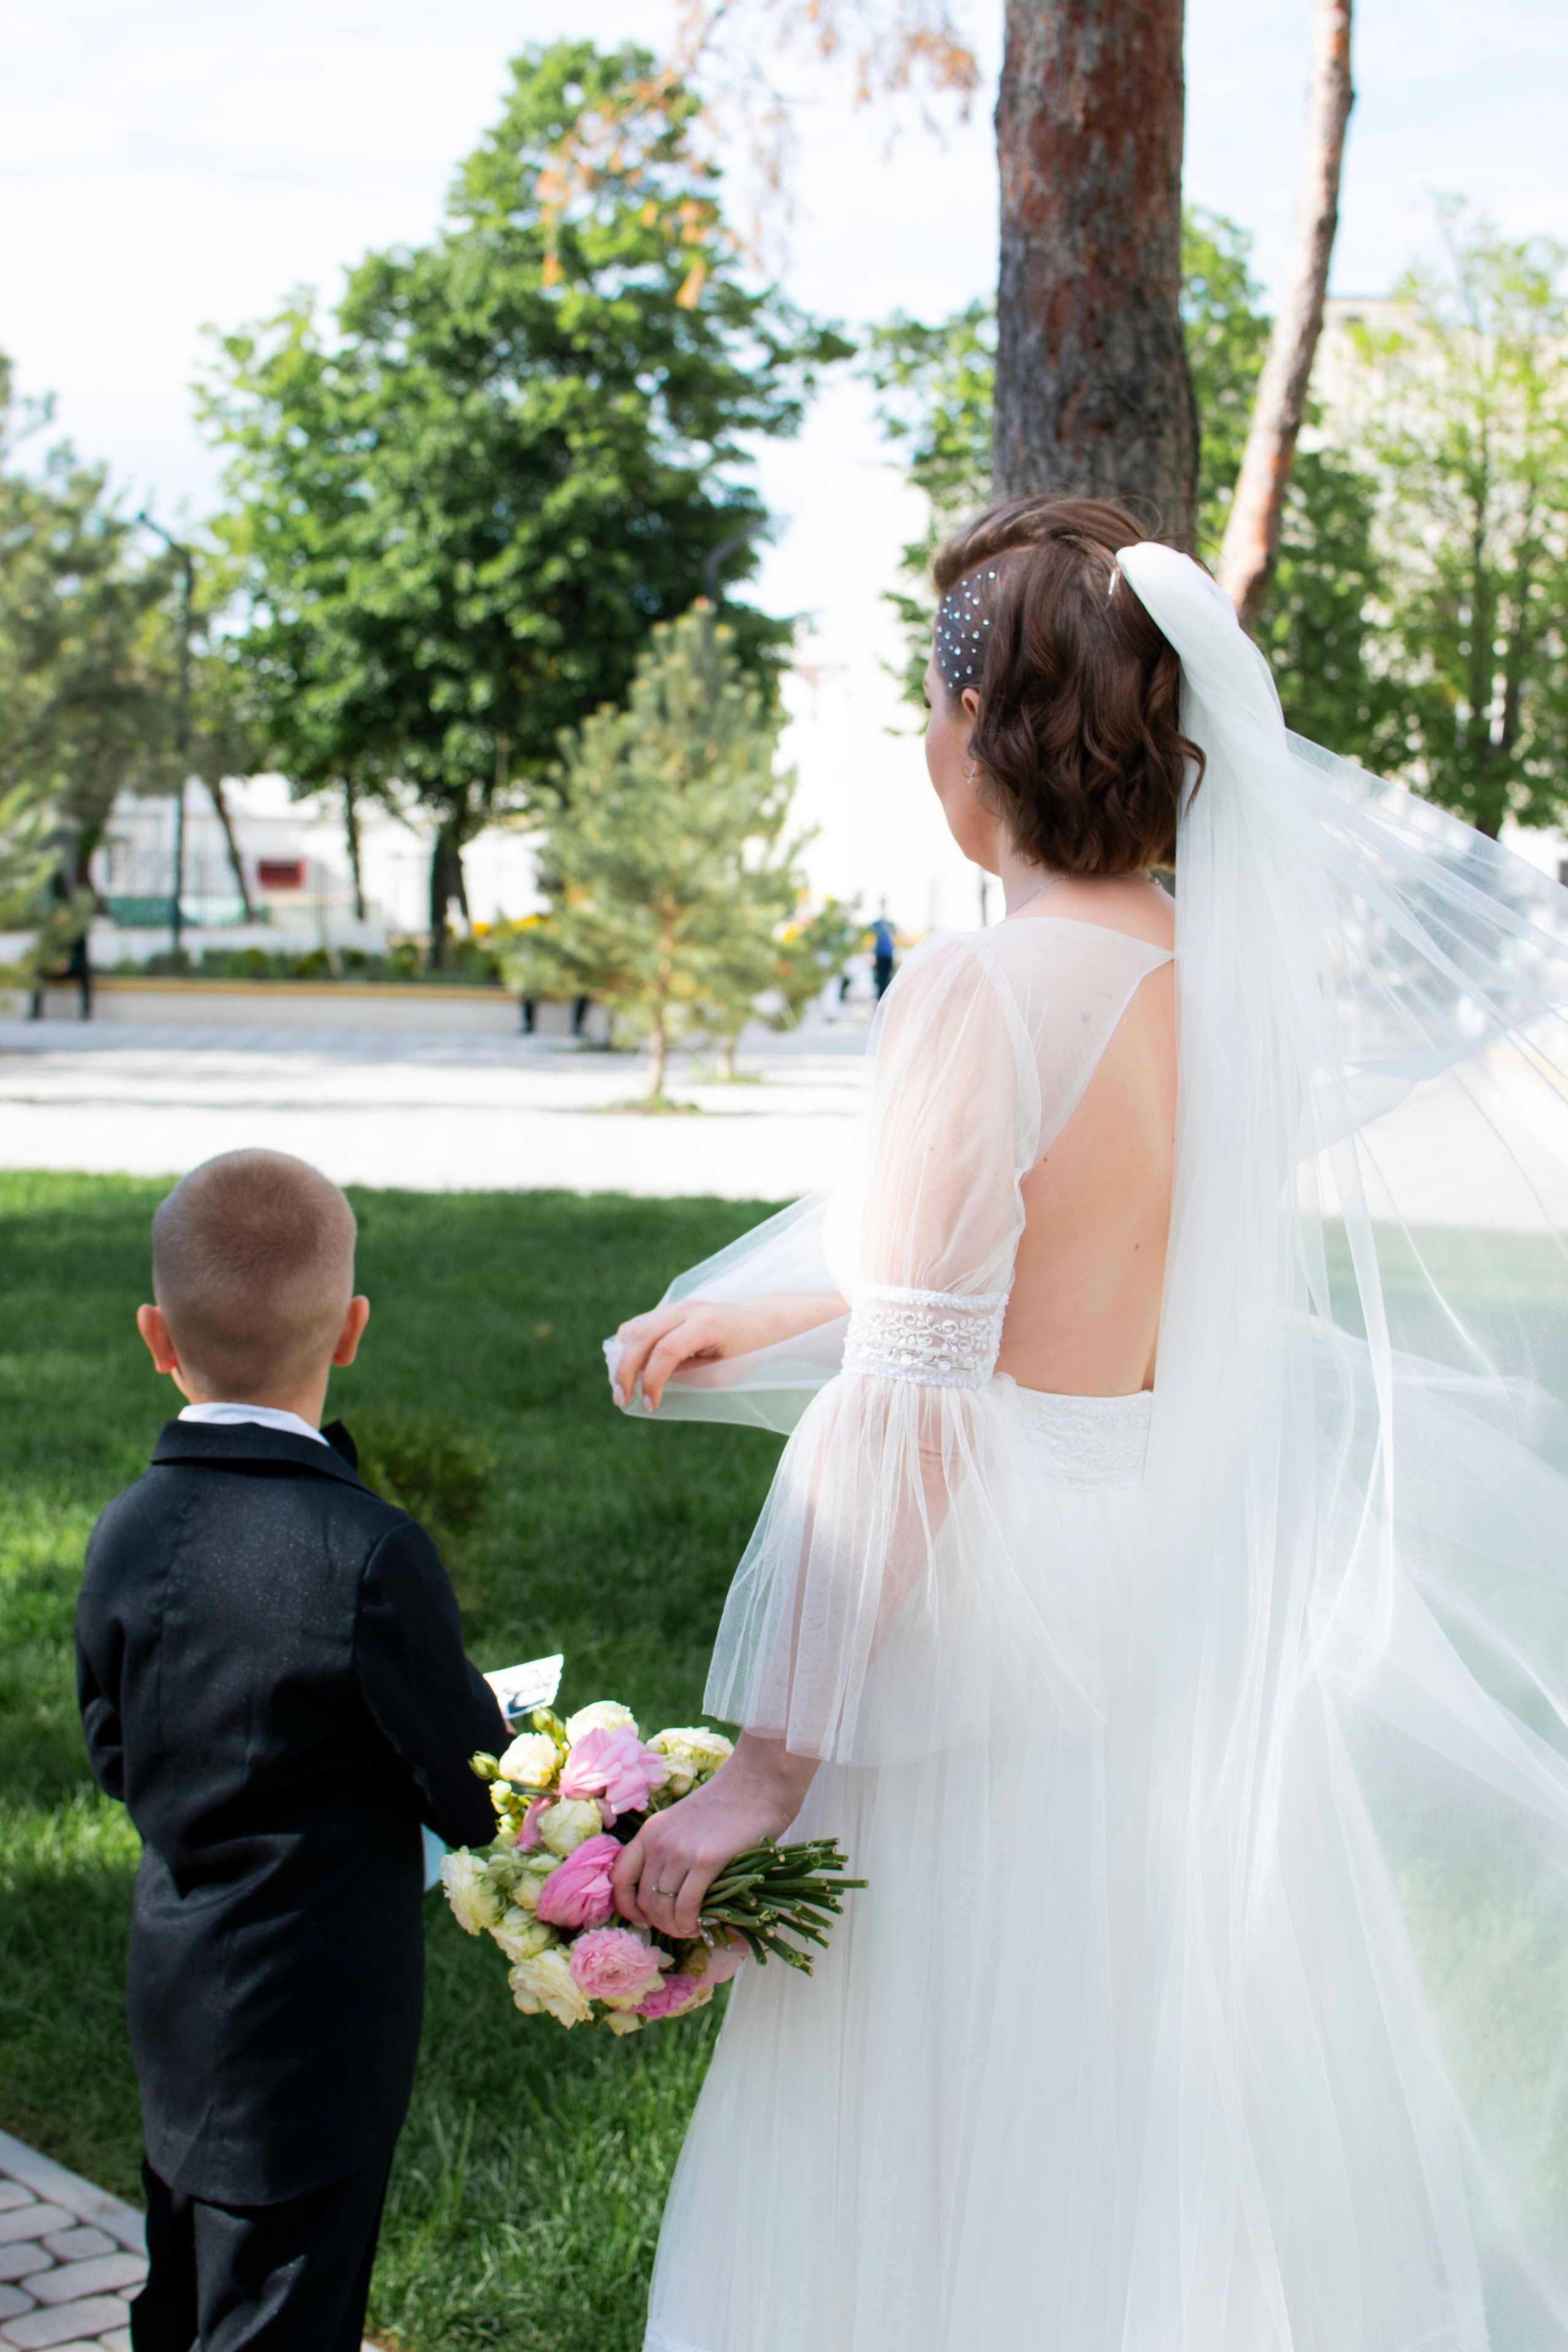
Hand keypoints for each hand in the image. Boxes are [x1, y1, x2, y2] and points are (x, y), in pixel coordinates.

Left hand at [611, 1735, 819, 1941]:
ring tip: (693, 1930)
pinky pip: (687, 1906)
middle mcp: (657, 1843)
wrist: (758, 1783)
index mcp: (650, 1832)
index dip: (627, 1906)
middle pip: (643, 1899)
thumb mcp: (686, 1824)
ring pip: (662, 1908)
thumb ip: (674, 1851)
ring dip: (676, 1928)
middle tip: (679, 1928)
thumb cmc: (730, 1805)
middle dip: (659, 1923)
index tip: (645, 1919)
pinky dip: (691, 1924)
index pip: (619, 1877)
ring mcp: (679, 1852)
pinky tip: (704, 1926)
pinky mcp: (705, 1861)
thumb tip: (672, 1895)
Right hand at [612, 1291, 846, 1411]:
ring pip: (635, 1327)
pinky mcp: (673, 1309)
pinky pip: (641, 1324)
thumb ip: (686, 1374)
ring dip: (622, 1358)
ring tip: (621, 1386)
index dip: (651, 1381)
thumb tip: (649, 1381)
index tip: (649, 1406)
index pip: (665, 1352)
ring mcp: (678, 1305)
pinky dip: (630, 1346)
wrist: (765, 1322)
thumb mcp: (722, 1372)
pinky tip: (629, 1368)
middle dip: (625, 1371)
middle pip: (641, 1336)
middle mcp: (687, 1309)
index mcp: (705, 1325)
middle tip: (620, 1399)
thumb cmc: (748, 1351)